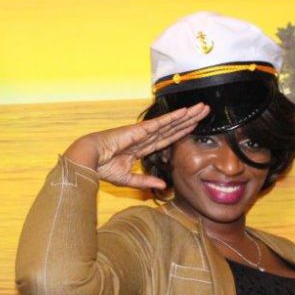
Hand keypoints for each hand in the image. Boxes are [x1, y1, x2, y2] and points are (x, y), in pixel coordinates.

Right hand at [63, 104, 208, 189]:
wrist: (88, 159)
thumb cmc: (102, 167)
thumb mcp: (127, 179)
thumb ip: (146, 181)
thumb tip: (163, 186)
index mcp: (142, 148)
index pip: (167, 138)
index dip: (182, 131)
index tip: (195, 125)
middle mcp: (145, 137)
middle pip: (173, 127)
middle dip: (190, 119)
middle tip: (206, 110)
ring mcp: (143, 132)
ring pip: (171, 123)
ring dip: (187, 116)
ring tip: (202, 108)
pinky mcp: (139, 130)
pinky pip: (160, 123)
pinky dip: (173, 117)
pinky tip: (185, 112)